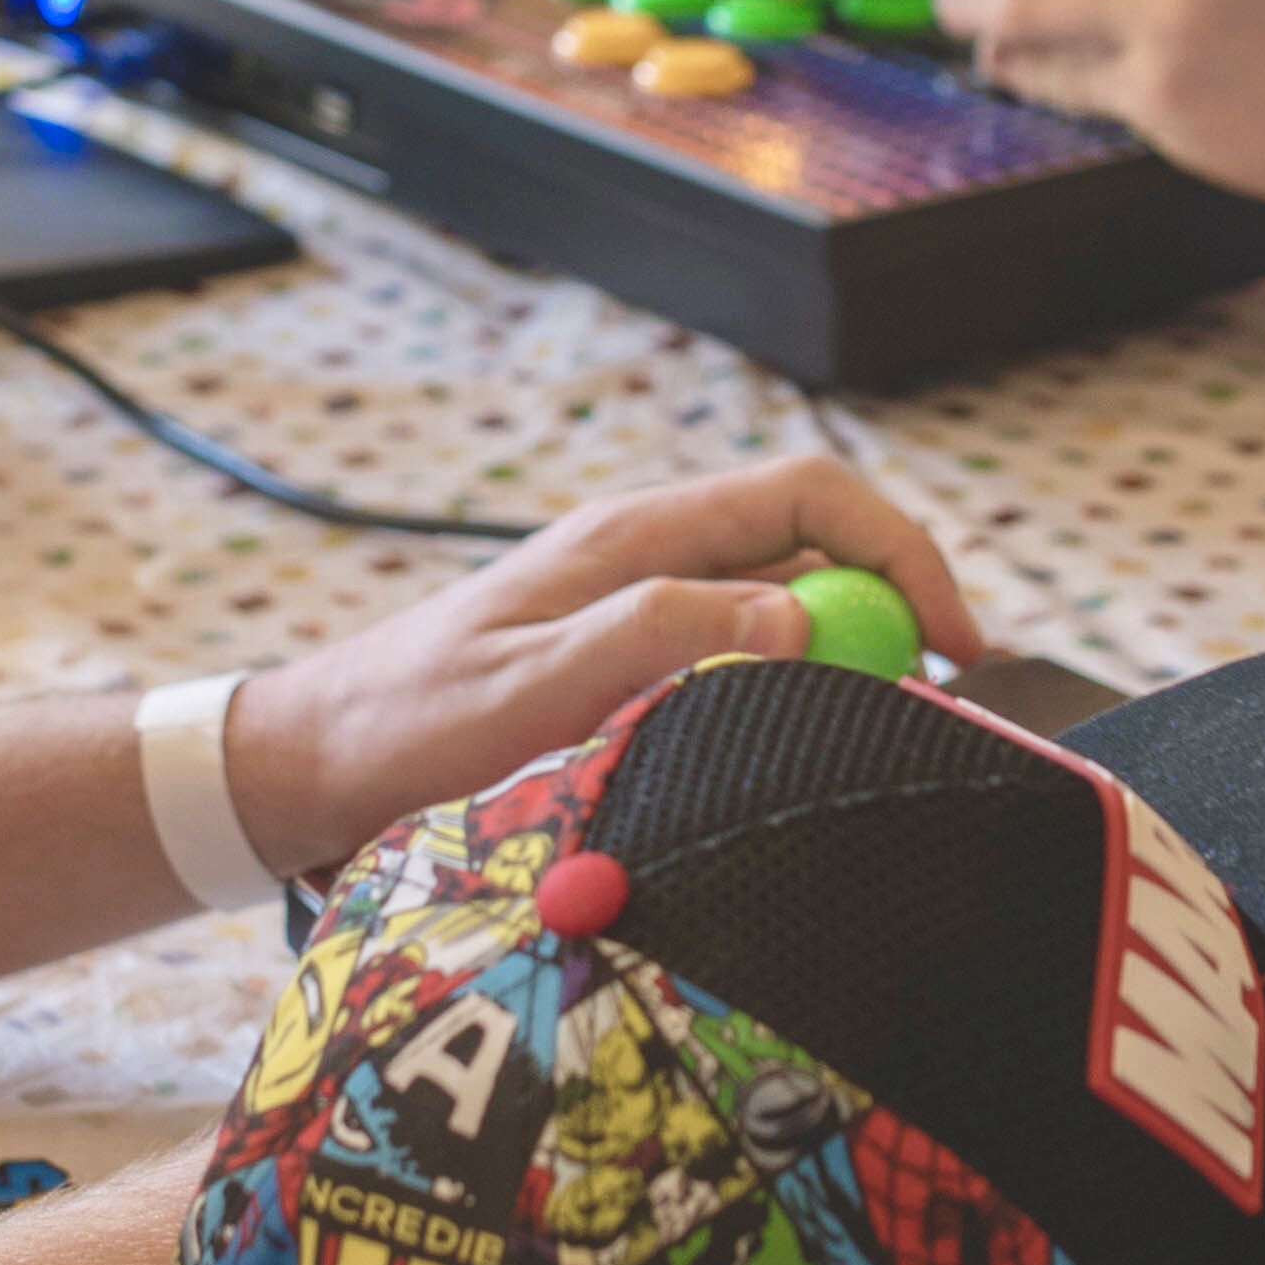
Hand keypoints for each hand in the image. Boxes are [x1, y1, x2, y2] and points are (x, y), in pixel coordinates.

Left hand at [215, 456, 988, 874]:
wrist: (308, 769)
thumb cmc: (405, 726)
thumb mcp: (532, 685)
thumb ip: (660, 636)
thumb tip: (797, 612)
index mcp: (635, 537)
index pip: (812, 495)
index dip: (902, 553)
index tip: (955, 641)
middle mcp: (647, 561)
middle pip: (815, 552)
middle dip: (890, 614)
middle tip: (926, 710)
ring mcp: (635, 612)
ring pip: (782, 611)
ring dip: (841, 665)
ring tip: (866, 745)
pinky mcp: (620, 668)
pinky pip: (736, 664)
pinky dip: (783, 701)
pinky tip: (782, 765)